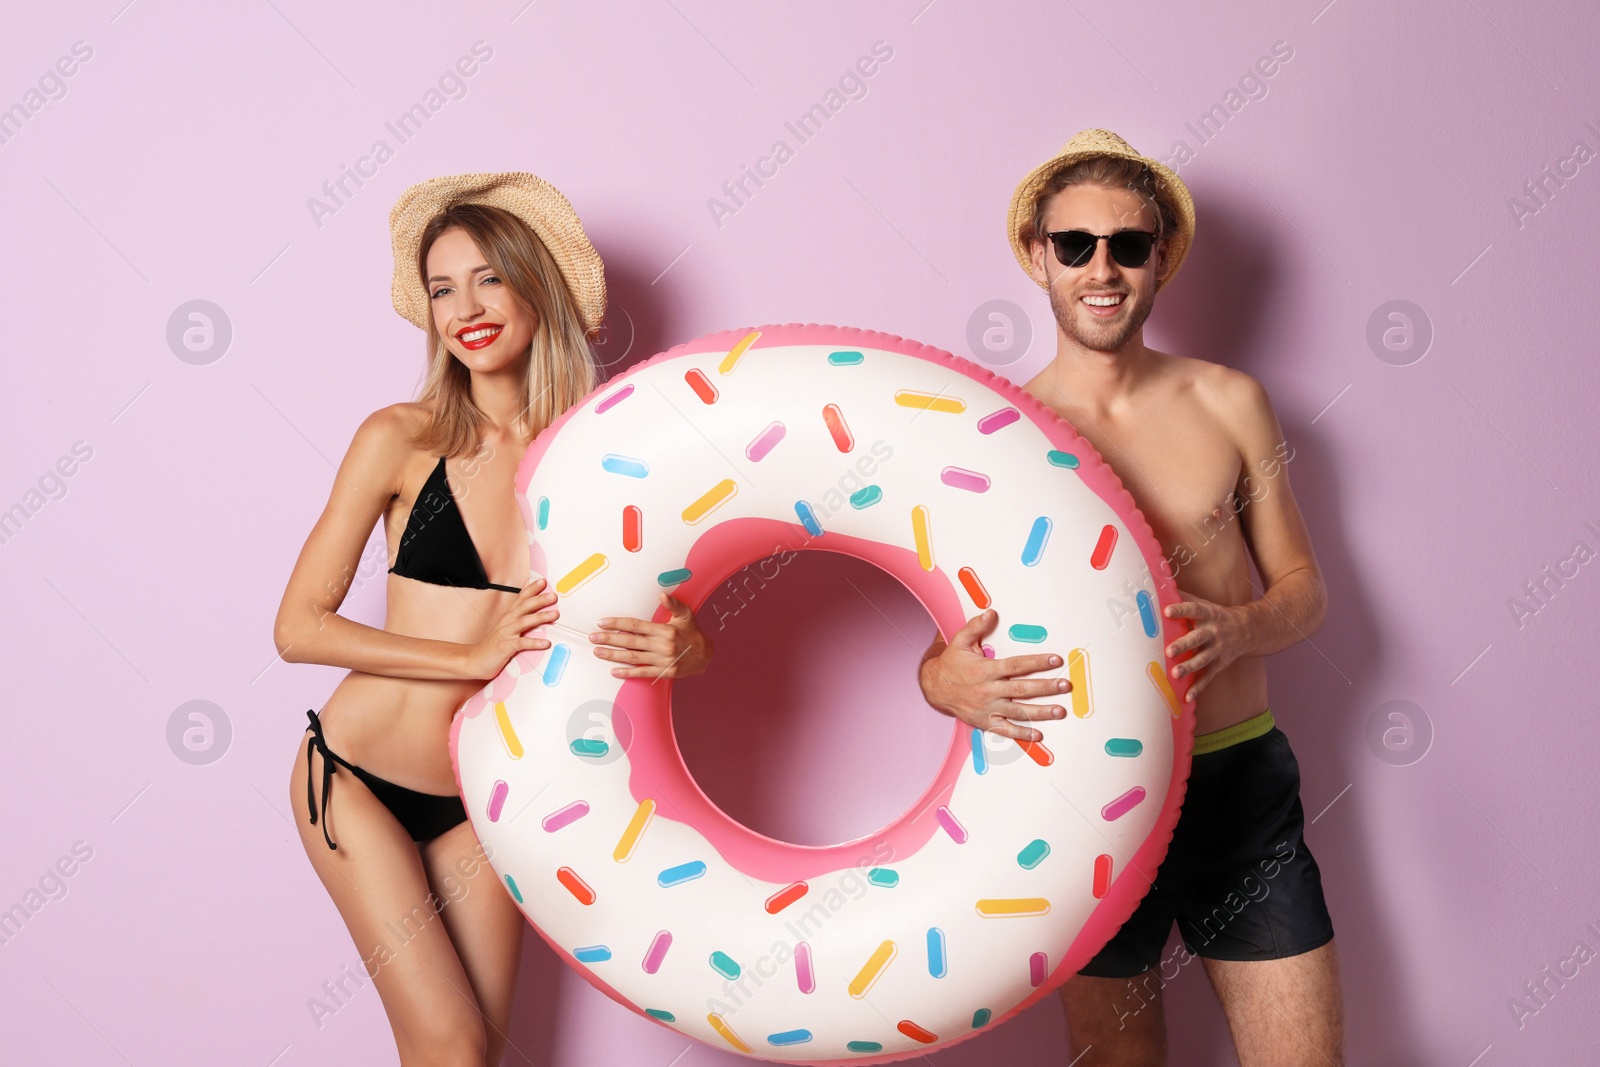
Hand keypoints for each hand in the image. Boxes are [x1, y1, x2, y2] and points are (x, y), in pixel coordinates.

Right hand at [459, 578, 558, 678]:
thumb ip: (519, 619)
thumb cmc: (493, 645)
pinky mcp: (506, 647)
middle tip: (553, 595)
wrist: (475, 659)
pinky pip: (521, 644)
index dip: (531, 589)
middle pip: (524, 607)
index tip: (542, 581)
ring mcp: (506, 634)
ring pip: (524, 622)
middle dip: (539, 599)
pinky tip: (546, 643)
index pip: (520, 599)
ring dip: (540, 617)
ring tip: (555, 614)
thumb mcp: (506, 628)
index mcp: (508, 616)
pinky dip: (534, 642)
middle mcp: (507, 622)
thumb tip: (535, 613)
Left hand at [590, 591, 713, 681]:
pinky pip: (642, 673)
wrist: (705, 656)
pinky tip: (614, 671)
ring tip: (598, 651)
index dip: (617, 623)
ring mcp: (662, 661)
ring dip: (613, 655)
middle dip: (609, 639)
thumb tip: (662, 594)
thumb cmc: (693, 633)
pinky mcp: (663, 672)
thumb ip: (673, 604)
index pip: (636, 625)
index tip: (602, 623)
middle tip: (593, 637)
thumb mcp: (686, 615)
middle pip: (630, 642)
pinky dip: (627, 673)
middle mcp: (662, 646)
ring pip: (633, 658)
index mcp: (665, 630)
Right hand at [917, 608, 1068, 742]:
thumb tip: (991, 613)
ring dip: (1041, 713)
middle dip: (1046, 688)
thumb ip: (976, 626)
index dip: (1037, 662)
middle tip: (1065, 686)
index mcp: (986, 670)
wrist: (934, 688)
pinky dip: (1022, 734)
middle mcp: (989, 690)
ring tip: (1060, 711)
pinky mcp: (985, 721)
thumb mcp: (960, 641)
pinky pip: (1005, 729)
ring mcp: (988, 708)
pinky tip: (1038, 735)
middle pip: (1022, 689)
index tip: (1055, 660)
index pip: (1017, 665)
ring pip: (1018, 711)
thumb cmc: (951, 664)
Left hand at [1162, 590, 1246, 700]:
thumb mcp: (1205, 604)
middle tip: (1169, 651)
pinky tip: (1186, 697)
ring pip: (1202, 660)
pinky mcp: (1219, 664)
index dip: (1181, 610)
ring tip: (1175, 674)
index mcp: (1208, 614)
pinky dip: (1197, 688)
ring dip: (1189, 667)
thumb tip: (1159, 586)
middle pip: (1197, 638)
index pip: (1194, 610)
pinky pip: (1208, 677)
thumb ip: (1183, 598)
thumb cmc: (1216, 616)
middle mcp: (1213, 632)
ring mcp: (1217, 649)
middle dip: (1184, 645)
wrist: (1248, 630)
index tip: (1167, 611)